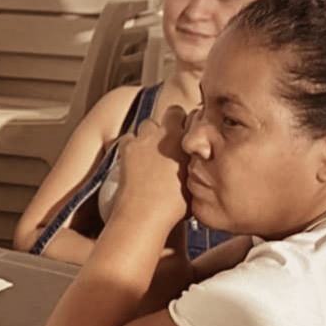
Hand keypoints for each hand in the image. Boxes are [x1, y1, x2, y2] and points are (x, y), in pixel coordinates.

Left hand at [111, 105, 189, 229]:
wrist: (145, 213)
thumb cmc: (174, 205)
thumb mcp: (196, 181)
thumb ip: (197, 164)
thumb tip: (198, 162)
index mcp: (189, 141)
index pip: (195, 117)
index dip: (192, 125)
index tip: (190, 134)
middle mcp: (169, 134)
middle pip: (173, 112)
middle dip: (172, 121)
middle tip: (171, 139)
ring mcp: (146, 139)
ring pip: (148, 123)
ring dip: (150, 133)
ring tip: (151, 150)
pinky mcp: (127, 148)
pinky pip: (128, 138)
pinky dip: (130, 144)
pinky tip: (133, 157)